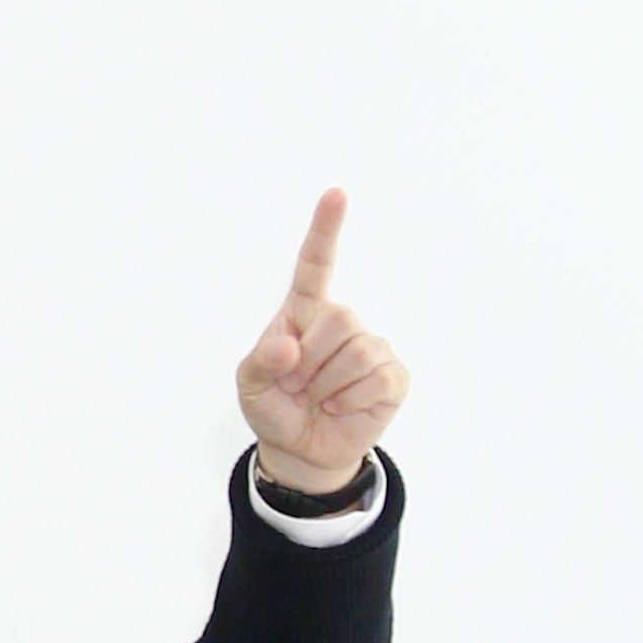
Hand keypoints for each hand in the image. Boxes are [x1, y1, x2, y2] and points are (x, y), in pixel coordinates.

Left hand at [237, 189, 408, 494]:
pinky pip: (376, 378)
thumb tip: (291, 347)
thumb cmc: (274, 407)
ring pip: (357, 350)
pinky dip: (350, 399)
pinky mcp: (393, 376)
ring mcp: (371, 347)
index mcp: (304, 313)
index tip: (337, 193)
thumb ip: (260, 363)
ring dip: (327, 383)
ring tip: (318, 397)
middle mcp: (341, 322)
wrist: (300, 449)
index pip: (317, 264)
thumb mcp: (249, 386)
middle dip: (310, 360)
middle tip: (298, 385)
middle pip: (339, 317)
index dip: (327, 229)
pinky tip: (341, 406)